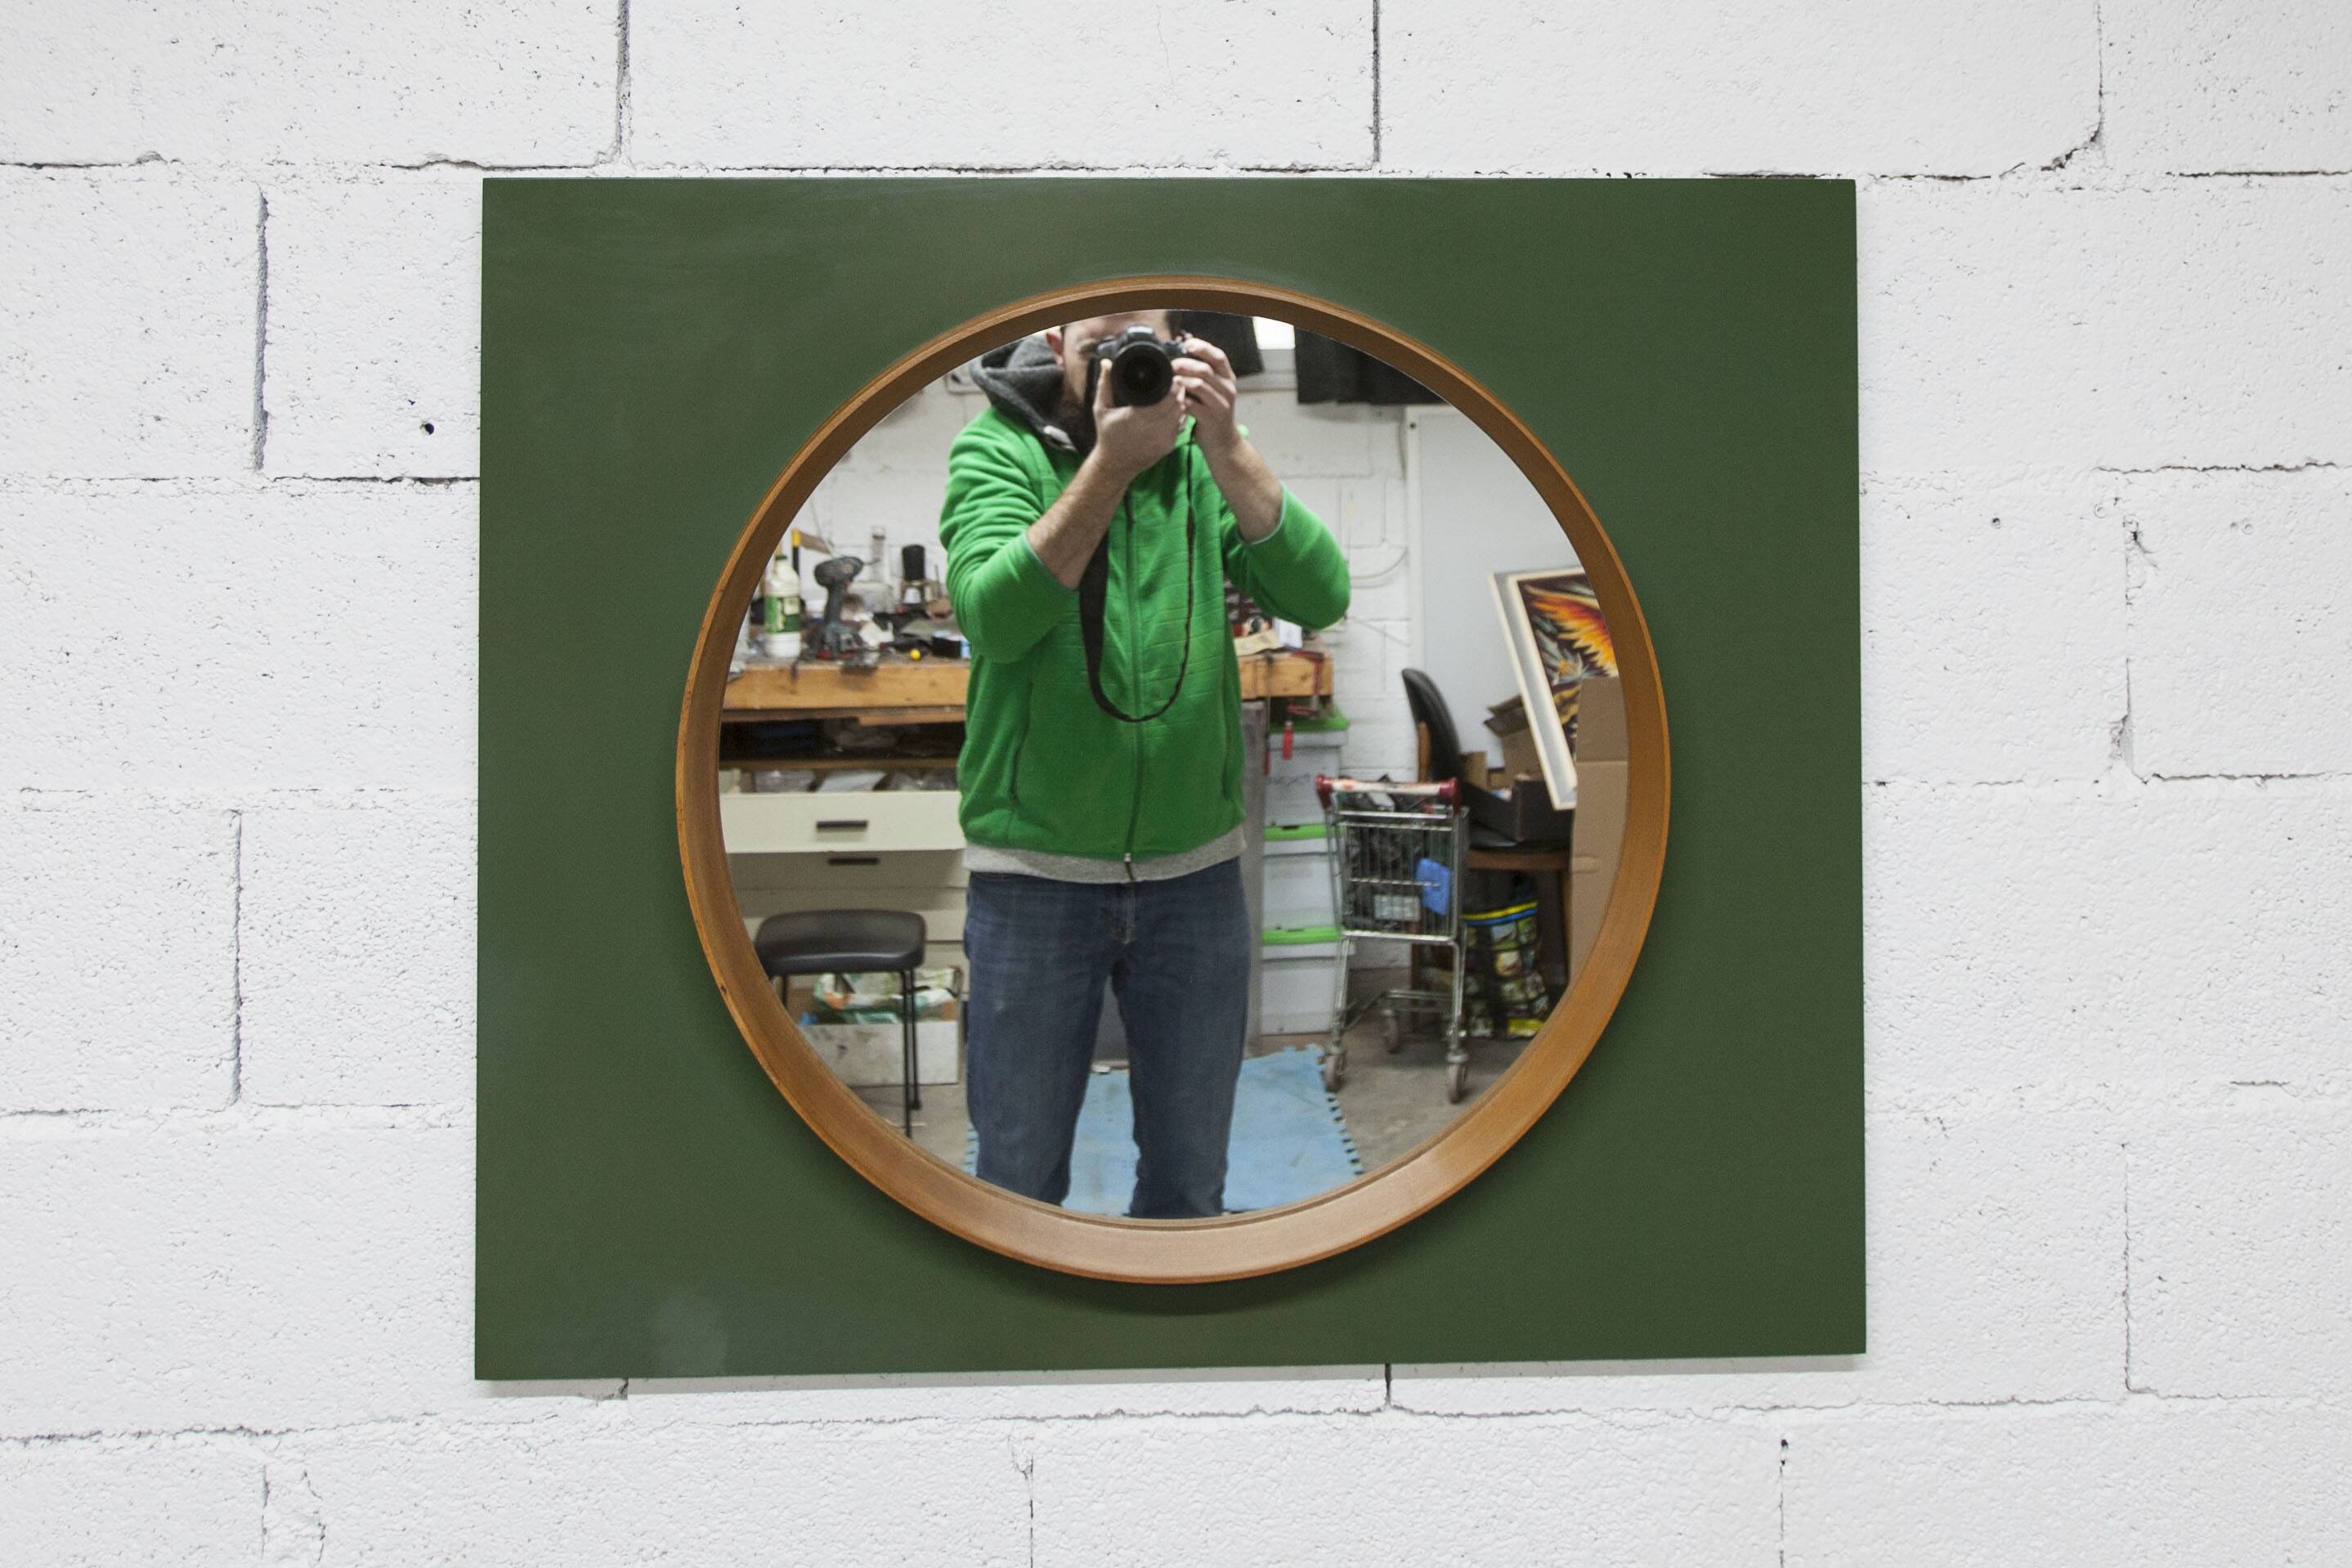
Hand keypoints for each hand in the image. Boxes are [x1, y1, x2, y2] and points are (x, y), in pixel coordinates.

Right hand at [1089, 347, 1186, 479]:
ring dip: (1181, 402)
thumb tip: (1106, 362)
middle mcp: (1153, 429)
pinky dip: (1179, 415)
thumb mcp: (1101, 409)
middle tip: (1178, 380)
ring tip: (1178, 392)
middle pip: (1178, 404)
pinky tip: (1175, 407)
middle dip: (1180, 391)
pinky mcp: (1168, 446)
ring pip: (1181, 414)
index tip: (1173, 375)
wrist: (1115, 465)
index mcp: (1138, 417)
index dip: (1174, 385)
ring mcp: (1163, 439)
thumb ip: (1105, 385)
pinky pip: (1180, 426)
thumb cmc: (1108, 435)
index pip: (1166, 398)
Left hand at [1173, 335, 1240, 451]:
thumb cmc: (1213, 412)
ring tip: (1168, 381)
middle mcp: (1228, 389)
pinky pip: (1192, 404)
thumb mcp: (1214, 391)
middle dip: (1184, 364)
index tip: (1186, 344)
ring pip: (1198, 385)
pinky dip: (1180, 399)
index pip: (1219, 357)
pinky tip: (1172, 399)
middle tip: (1169, 365)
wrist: (1223, 442)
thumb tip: (1181, 356)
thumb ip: (1203, 375)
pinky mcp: (1211, 418)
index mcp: (1228, 378)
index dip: (1203, 348)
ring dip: (1180, 381)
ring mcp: (1221, 404)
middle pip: (1205, 369)